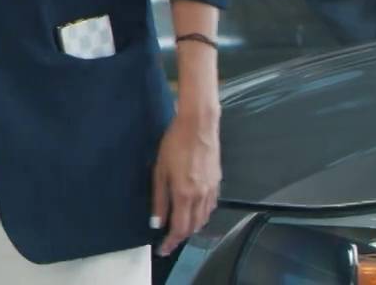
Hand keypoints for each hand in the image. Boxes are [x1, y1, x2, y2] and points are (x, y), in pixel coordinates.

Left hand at [152, 106, 220, 258]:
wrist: (198, 126)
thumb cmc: (174, 145)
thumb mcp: (159, 171)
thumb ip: (159, 199)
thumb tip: (157, 222)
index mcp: (184, 194)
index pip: (179, 228)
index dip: (171, 242)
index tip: (162, 249)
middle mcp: (201, 197)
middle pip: (193, 227)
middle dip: (180, 237)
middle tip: (168, 241)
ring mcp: (211, 190)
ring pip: (203, 219)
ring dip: (191, 228)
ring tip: (179, 228)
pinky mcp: (217, 183)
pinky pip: (210, 207)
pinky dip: (201, 215)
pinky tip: (193, 212)